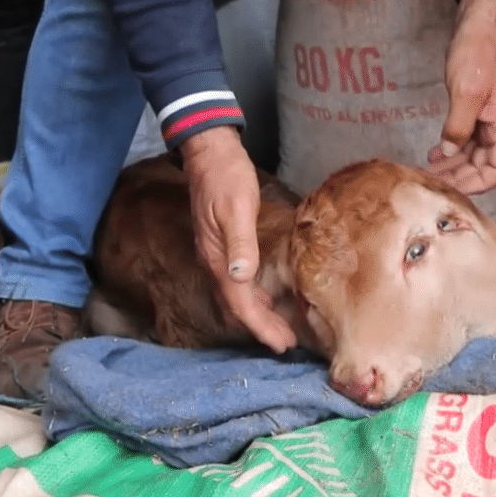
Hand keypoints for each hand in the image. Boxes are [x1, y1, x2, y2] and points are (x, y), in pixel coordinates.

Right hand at [180, 126, 297, 352]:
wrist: (209, 152)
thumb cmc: (226, 176)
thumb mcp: (237, 207)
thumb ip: (240, 242)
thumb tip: (241, 277)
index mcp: (219, 257)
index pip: (240, 303)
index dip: (260, 326)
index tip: (281, 344)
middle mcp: (216, 261)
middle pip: (238, 305)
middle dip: (261, 327)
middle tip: (286, 345)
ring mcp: (217, 254)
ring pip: (238, 295)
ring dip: (259, 314)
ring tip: (280, 329)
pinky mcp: (224, 245)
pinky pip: (238, 281)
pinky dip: (254, 295)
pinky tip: (267, 296)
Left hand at [426, 0, 495, 194]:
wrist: (478, 26)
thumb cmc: (476, 54)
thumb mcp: (465, 92)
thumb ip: (458, 126)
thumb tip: (448, 151)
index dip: (481, 183)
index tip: (455, 188)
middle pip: (485, 164)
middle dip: (461, 176)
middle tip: (434, 182)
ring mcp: (487, 117)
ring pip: (473, 153)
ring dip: (453, 164)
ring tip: (430, 170)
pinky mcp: (475, 109)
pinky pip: (466, 138)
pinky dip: (451, 147)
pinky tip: (434, 152)